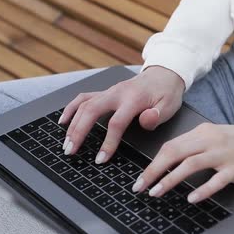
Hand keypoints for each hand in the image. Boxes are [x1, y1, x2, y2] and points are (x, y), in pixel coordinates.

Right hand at [59, 66, 184, 162]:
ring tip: (66, 143)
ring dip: (72, 124)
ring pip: (84, 105)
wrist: (163, 74)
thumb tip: (146, 120)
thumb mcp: (170, 106)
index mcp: (133, 99)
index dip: (108, 142)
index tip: (101, 158)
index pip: (116, 123)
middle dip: (78, 132)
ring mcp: (109, 91)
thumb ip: (157, 115)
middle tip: (70, 150)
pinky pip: (83, 98)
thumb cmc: (166, 93)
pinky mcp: (104, 92)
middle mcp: (117, 93)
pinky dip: (71, 108)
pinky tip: (63, 121)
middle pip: (91, 111)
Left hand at [133, 113, 233, 202]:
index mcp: (203, 132)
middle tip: (140, 187)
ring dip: (170, 179)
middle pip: (174, 153)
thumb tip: (172, 163)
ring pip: (190, 165)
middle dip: (153, 171)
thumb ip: (196, 146)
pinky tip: (191, 198)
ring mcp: (224, 154)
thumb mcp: (217, 137)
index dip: (152, 163)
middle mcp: (211, 140)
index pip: (170, 146)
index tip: (141, 178)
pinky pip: (216, 180)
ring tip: (157, 193)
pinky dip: (201, 189)